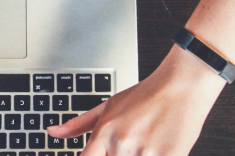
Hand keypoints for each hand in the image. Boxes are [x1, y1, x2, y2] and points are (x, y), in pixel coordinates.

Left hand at [48, 46, 226, 155]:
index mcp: (105, 132)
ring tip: (147, 140)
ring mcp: (145, 153)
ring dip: (139, 155)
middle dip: (120, 155)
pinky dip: (154, 155)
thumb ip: (78, 125)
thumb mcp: (108, 107)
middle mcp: (122, 144)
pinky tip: (158, 144)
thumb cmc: (146, 95)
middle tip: (133, 141)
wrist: (183, 86)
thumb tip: (52, 132)